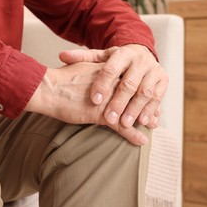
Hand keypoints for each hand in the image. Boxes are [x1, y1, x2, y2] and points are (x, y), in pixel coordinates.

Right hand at [26, 62, 150, 144]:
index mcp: (107, 71)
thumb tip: (94, 71)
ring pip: (133, 111)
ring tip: (152, 125)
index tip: (148, 93)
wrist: (49, 88)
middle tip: (157, 111)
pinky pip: (123, 126)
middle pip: (136, 94)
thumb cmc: (60, 79)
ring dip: (144, 119)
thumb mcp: (80, 66)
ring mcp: (109, 100)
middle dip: (147, 103)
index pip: (129, 79)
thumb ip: (92, 68)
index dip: (140, 87)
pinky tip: (141, 140)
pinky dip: (133, 134)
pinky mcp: (102, 115)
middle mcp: (112, 84)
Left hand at [59, 45, 167, 129]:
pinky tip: (144, 122)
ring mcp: (153, 70)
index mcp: (122, 53)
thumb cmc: (116, 60)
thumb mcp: (101, 57)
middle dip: (119, 102)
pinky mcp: (163, 80)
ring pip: (145, 92)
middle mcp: (140, 61)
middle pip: (129, 83)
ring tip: (125, 123)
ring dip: (136, 109)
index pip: (111, 69)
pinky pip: (158, 97)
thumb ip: (82, 58)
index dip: (102, 85)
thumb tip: (61, 56)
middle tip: (110, 118)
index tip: (94, 100)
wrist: (142, 53)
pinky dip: (151, 110)